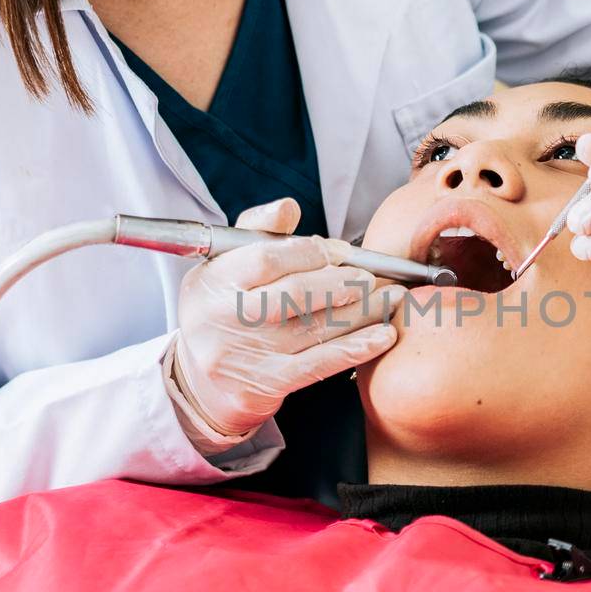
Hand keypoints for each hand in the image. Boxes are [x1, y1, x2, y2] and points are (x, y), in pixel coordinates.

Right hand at [170, 197, 404, 437]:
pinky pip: (321, 363)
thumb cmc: (220, 312)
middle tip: (372, 276)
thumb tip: (289, 206)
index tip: (342, 252)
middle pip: (295, 294)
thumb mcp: (222, 269)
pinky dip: (357, 348)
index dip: (312, 252)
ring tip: (392, 298)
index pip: (267, 259)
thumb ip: (256, 233)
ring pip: (316, 327)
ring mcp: (246, 355)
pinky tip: (383, 335)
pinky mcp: (267, 384)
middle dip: (342, 282)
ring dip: (363, 311)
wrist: (198, 384)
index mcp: (212, 282)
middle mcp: (224, 319)